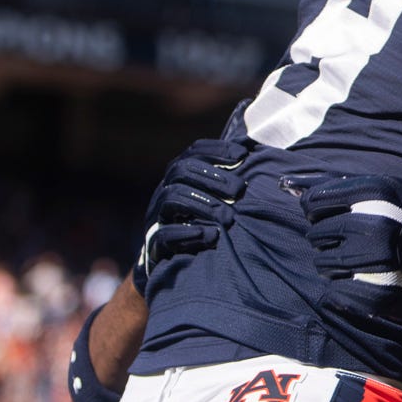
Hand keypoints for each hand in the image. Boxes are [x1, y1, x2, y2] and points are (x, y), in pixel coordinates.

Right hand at [135, 138, 249, 295]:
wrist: (176, 265)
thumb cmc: (204, 223)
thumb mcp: (216, 195)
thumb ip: (229, 169)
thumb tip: (245, 136)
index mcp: (179, 176)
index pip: (194, 152)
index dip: (217, 150)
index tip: (242, 156)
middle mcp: (164, 190)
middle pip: (181, 170)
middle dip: (213, 178)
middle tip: (240, 190)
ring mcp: (157, 216)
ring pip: (173, 198)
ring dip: (204, 205)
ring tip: (229, 217)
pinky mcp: (155, 244)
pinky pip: (164, 235)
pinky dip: (187, 233)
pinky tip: (211, 235)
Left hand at [296, 174, 401, 329]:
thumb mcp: (392, 192)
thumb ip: (345, 187)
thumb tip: (291, 186)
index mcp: (376, 194)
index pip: (313, 202)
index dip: (319, 212)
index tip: (333, 219)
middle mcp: (374, 224)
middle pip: (316, 234)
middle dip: (328, 240)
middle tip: (352, 245)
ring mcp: (375, 260)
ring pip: (322, 264)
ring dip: (335, 265)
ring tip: (360, 263)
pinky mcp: (376, 292)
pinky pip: (336, 291)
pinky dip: (345, 289)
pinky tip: (366, 282)